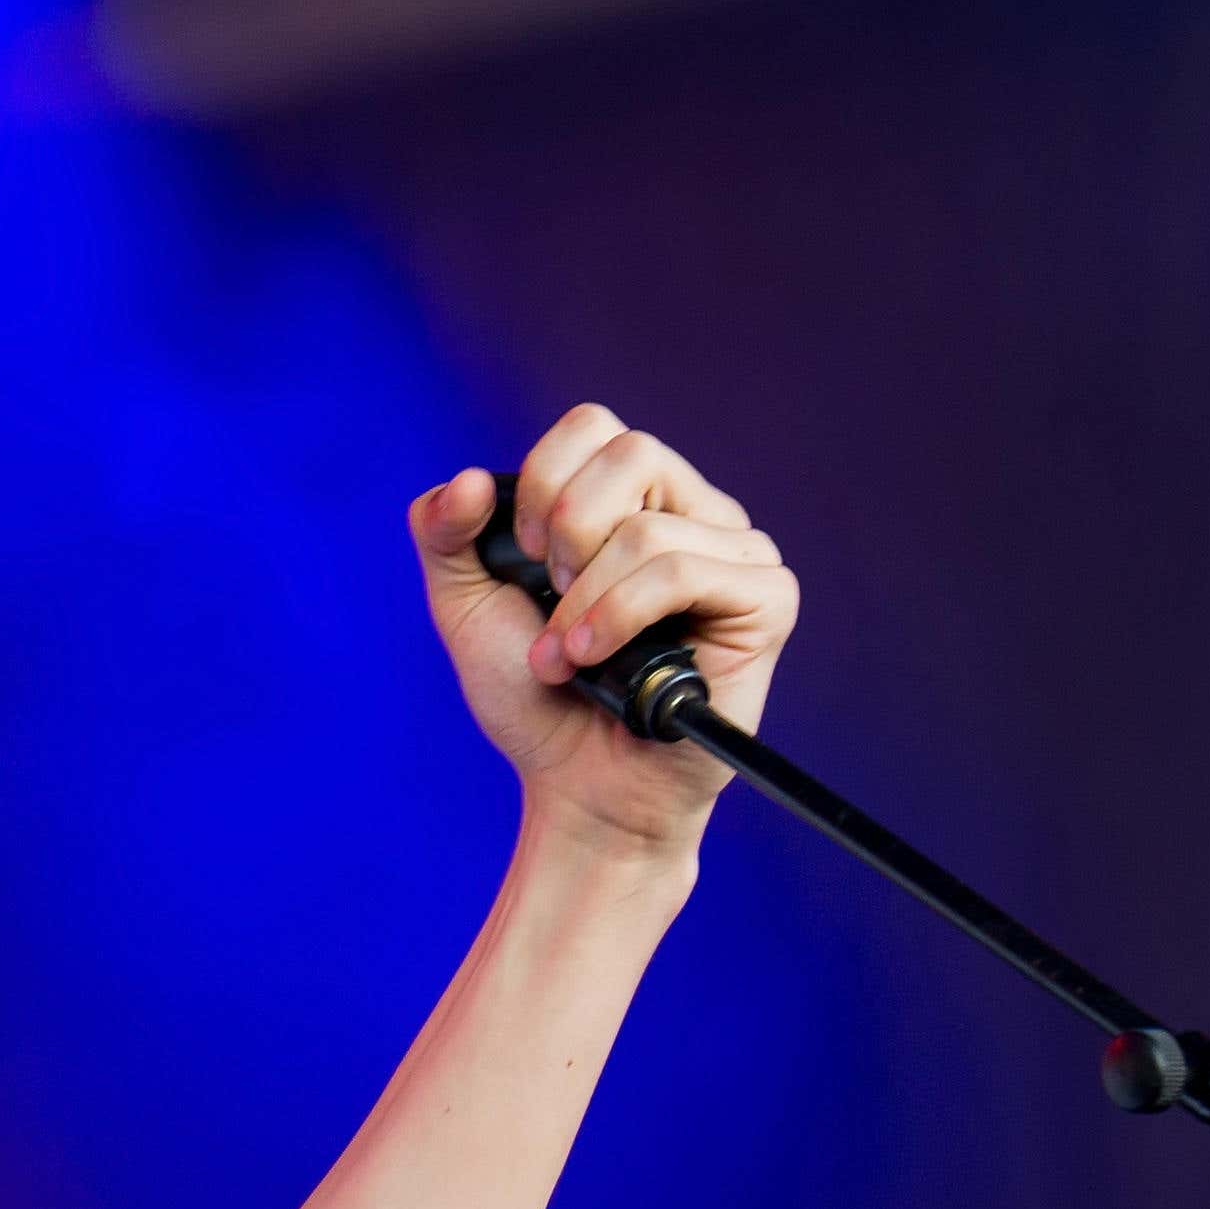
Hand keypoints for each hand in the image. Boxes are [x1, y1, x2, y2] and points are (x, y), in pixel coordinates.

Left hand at [408, 404, 799, 861]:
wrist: (575, 782)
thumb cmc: (533, 695)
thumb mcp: (465, 606)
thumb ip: (444, 532)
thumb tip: (473, 479)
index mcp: (629, 498)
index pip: (594, 426)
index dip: (544, 484)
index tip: (523, 556)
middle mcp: (690, 511)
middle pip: (631, 452)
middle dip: (565, 533)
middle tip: (551, 600)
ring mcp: (735, 552)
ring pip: (650, 527)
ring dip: (583, 602)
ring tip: (566, 658)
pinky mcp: (765, 599)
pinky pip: (688, 571)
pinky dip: (623, 616)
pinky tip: (598, 661)